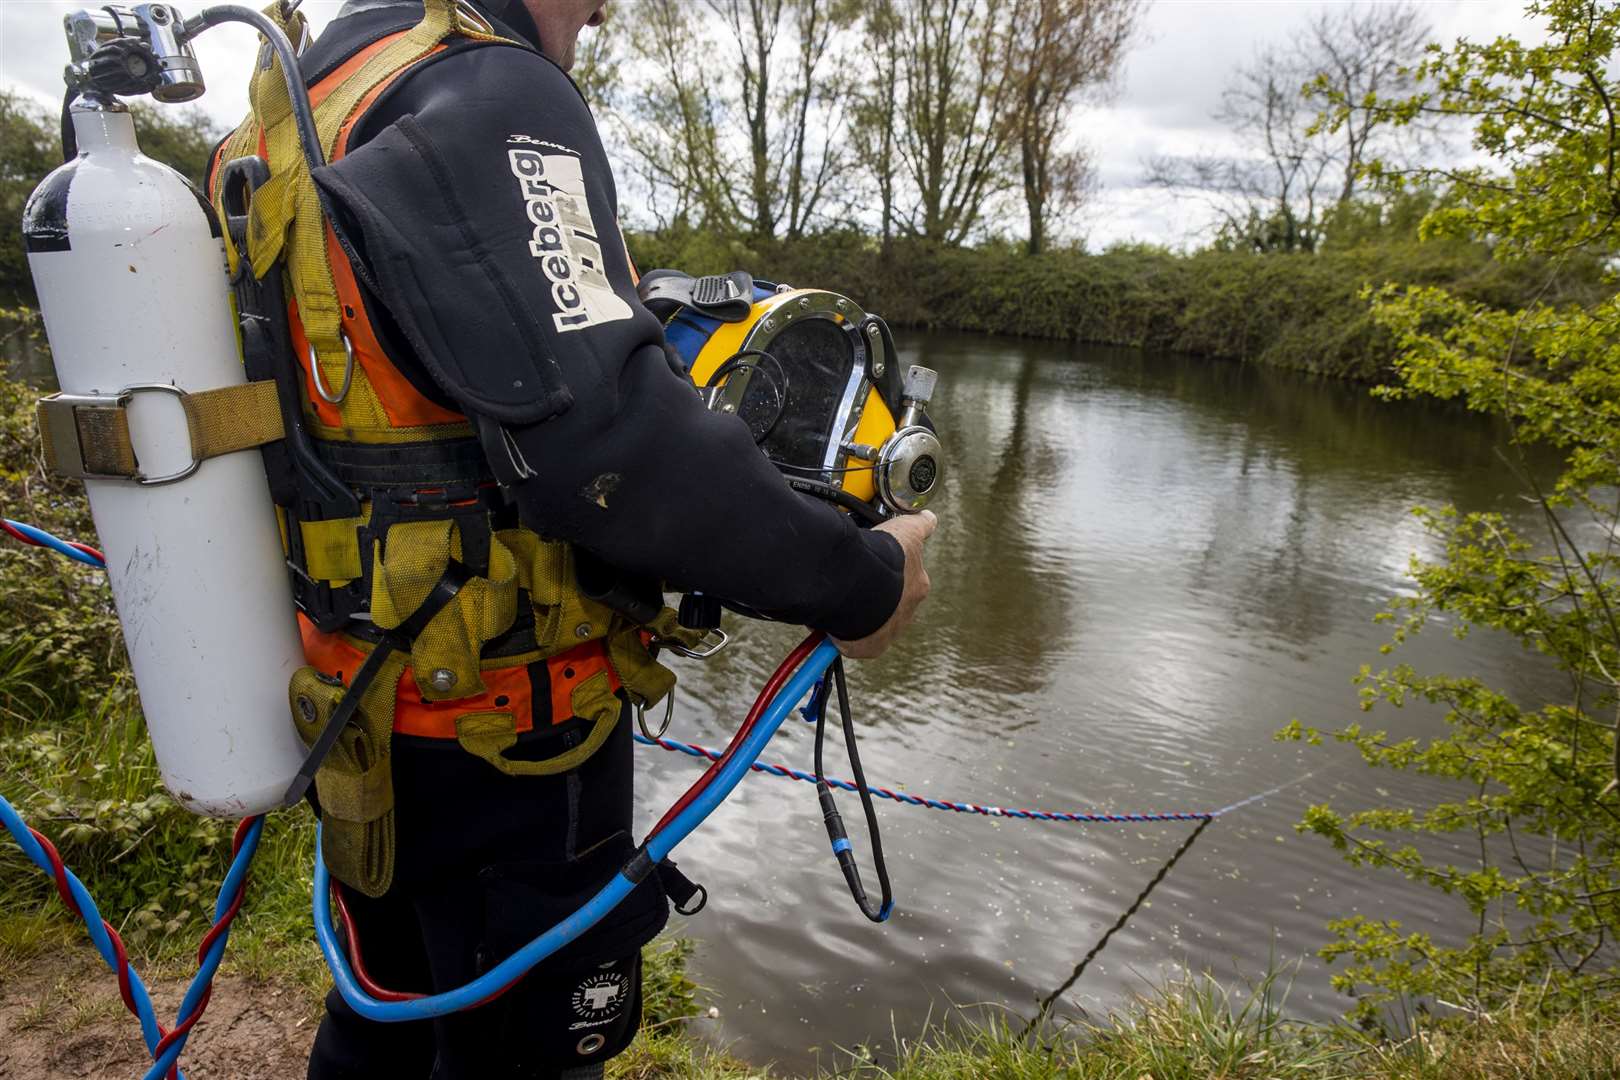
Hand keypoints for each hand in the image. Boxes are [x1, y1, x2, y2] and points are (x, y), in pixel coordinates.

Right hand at [832, 510, 935, 659]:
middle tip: (850, 581)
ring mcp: (888, 631)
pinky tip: (829, 617)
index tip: (871, 565)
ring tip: (835, 597)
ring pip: (869, 622)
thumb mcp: (906, 530)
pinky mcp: (868, 647)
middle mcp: (906, 612)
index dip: (887, 572)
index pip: (904, 581)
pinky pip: (852, 641)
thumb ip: (920, 524)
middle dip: (871, 595)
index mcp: (917, 586)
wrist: (861, 583)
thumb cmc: (884, 557)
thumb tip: (929, 517)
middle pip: (886, 604)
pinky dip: (840, 632)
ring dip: (854, 612)